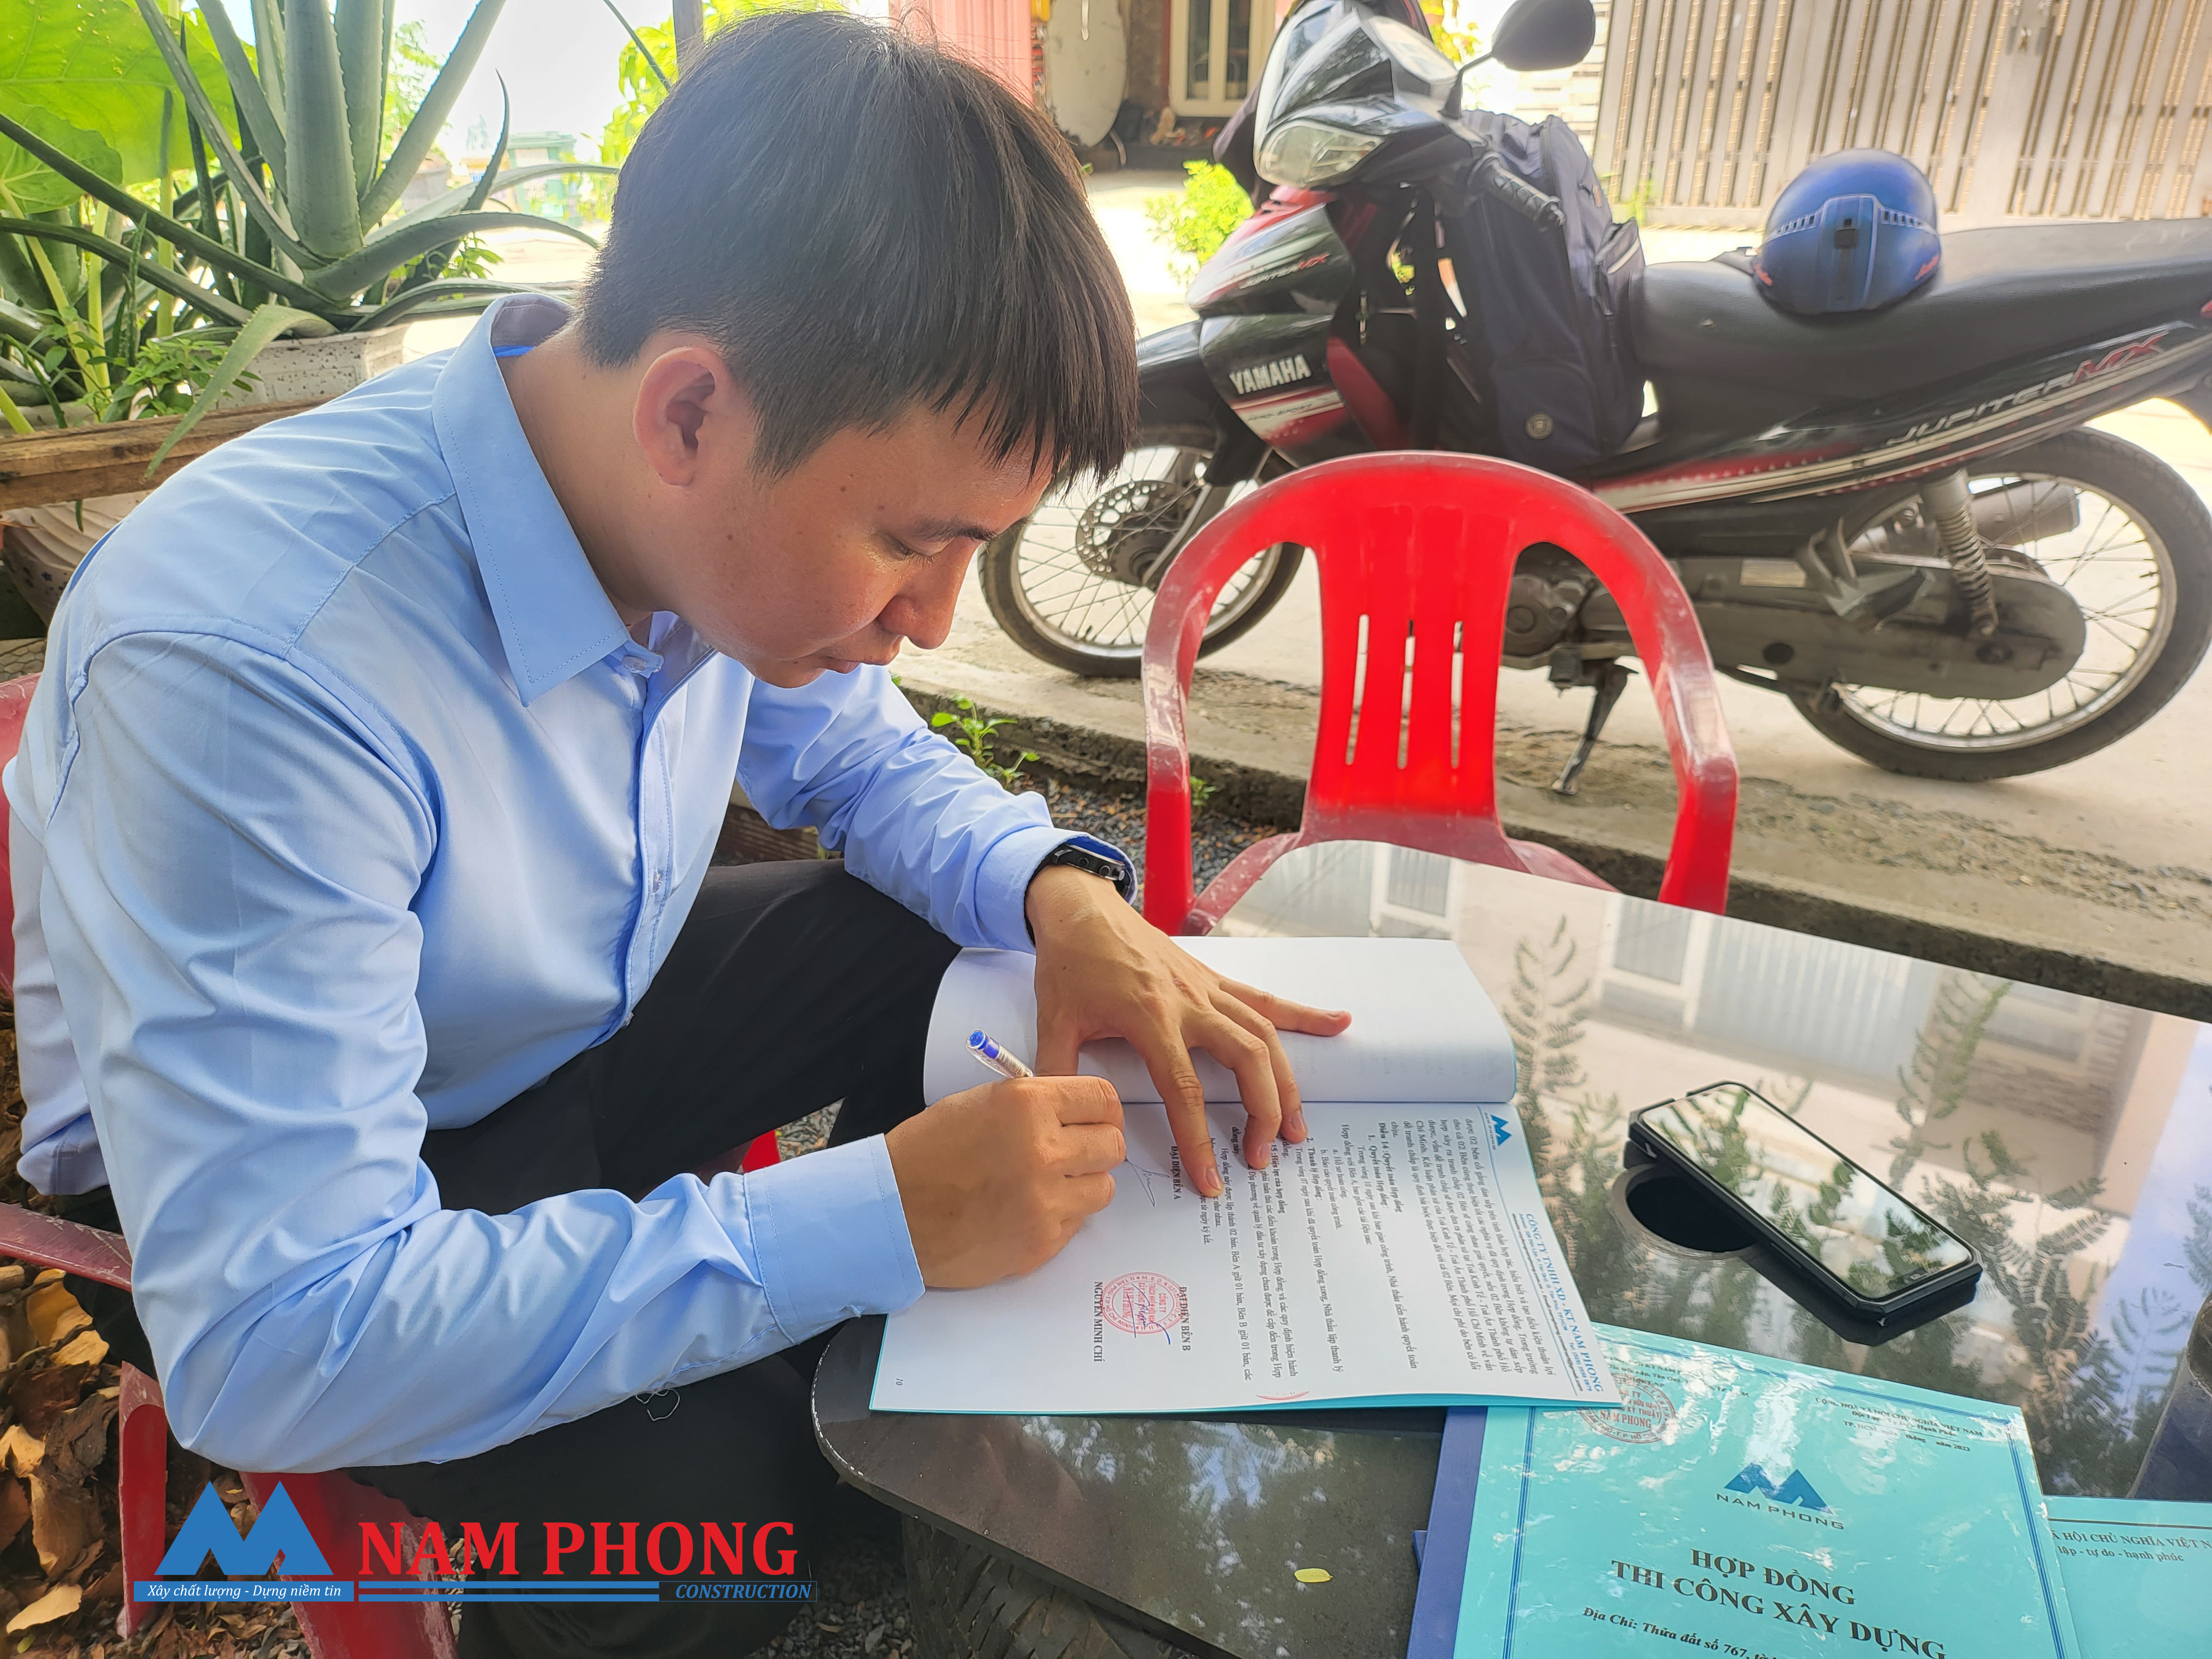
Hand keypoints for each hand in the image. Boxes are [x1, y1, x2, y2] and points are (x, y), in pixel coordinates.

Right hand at [885, 1075, 1124, 1287]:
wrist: (890, 1214)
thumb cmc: (926, 1154)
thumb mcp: (979, 1103)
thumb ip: (1033, 1104)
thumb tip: (1076, 1112)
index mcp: (1027, 1105)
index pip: (1103, 1099)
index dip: (1101, 1110)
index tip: (1094, 1119)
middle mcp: (1043, 1150)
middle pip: (1113, 1144)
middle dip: (1095, 1147)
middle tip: (1072, 1153)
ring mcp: (1045, 1200)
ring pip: (1104, 1187)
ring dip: (1083, 1185)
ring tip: (1047, 1184)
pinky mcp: (1042, 1241)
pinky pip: (1078, 1222)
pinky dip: (1059, 1216)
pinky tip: (1025, 1211)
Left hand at [1025, 865, 1351, 1197]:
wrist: (1081, 907)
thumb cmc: (1069, 964)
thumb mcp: (1053, 1021)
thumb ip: (1058, 1074)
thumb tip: (1065, 1122)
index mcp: (1150, 1017)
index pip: (1184, 1089)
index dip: (1198, 1139)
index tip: (1210, 1180)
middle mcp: (1190, 1002)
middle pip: (1247, 1060)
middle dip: (1262, 1113)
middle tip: (1262, 1158)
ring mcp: (1208, 988)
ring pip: (1265, 1035)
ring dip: (1286, 1083)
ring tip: (1298, 1128)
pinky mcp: (1215, 978)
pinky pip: (1265, 999)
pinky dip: (1304, 1014)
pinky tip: (1339, 1022)